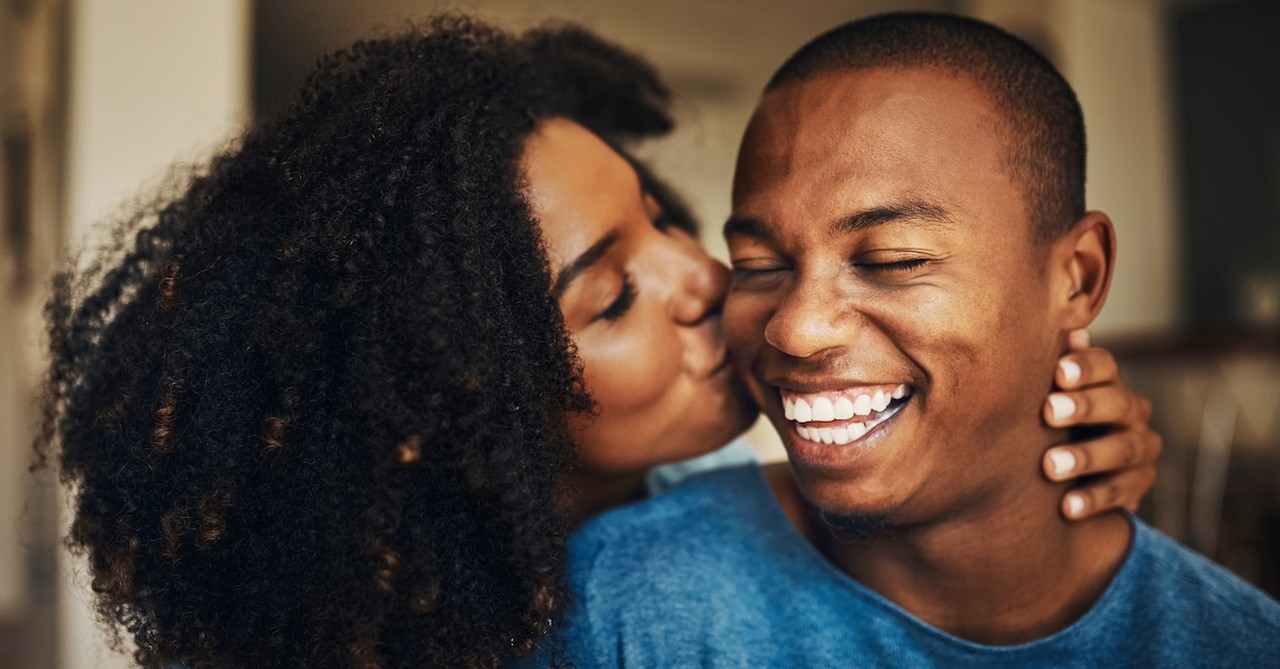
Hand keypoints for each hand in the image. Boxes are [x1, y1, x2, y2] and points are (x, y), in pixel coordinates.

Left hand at [1041, 330, 1161, 520]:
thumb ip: (1043, 364)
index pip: (1105, 366)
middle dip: (1085, 407)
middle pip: (1118, 403)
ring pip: (1124, 448)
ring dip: (1087, 456)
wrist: (1062, 471)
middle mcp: (1130, 411)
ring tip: (1051, 466)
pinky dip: (1095, 499)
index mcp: (1106, 382)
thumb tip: (1051, 326)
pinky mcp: (1138, 486)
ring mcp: (1139, 449)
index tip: (1057, 374)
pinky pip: (1124, 492)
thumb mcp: (1042, 393)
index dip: (1084, 368)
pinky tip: (1067, 507)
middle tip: (1048, 413)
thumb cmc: (1044, 420)